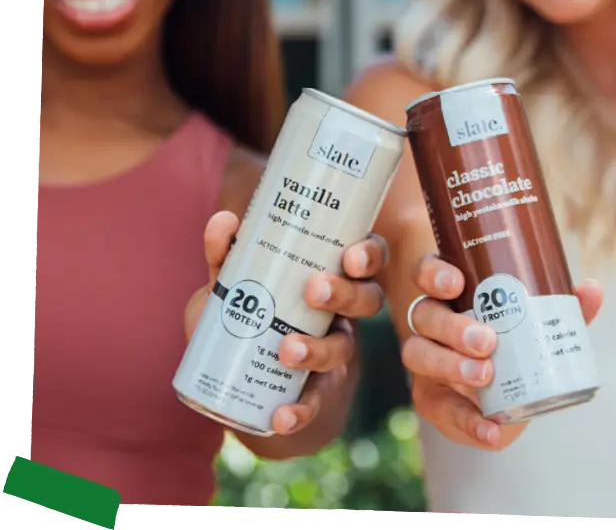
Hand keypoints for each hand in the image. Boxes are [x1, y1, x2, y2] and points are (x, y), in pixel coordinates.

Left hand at [185, 211, 387, 435]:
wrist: (243, 380)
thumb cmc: (249, 314)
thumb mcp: (234, 282)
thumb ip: (226, 254)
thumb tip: (224, 219)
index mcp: (334, 275)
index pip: (368, 257)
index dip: (370, 254)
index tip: (350, 255)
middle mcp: (345, 313)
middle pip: (367, 300)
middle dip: (346, 295)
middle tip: (314, 291)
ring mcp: (336, 354)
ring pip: (342, 350)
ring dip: (318, 350)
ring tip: (287, 351)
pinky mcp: (318, 393)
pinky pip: (316, 401)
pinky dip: (300, 410)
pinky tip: (281, 416)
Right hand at [403, 254, 602, 450]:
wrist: (502, 397)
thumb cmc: (514, 346)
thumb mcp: (536, 325)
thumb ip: (559, 308)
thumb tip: (591, 290)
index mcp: (452, 295)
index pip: (427, 273)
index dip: (434, 274)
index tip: (456, 284)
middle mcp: (431, 323)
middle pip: (424, 314)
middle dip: (452, 327)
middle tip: (487, 341)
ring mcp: (426, 360)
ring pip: (417, 353)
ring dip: (450, 365)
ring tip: (485, 376)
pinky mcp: (432, 399)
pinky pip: (441, 409)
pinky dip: (467, 422)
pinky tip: (491, 431)